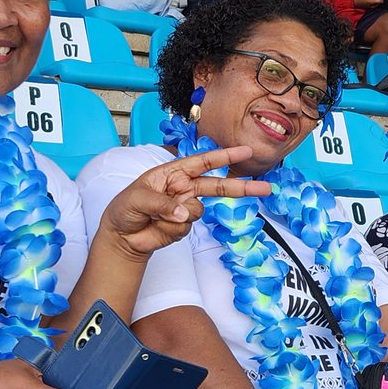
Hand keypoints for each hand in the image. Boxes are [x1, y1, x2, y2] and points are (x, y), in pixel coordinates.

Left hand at [98, 146, 270, 258]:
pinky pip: (187, 227)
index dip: (225, 156)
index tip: (245, 152)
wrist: (122, 236)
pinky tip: (158, 227)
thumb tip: (182, 214)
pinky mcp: (184, 227)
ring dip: (178, 215)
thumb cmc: (125, 209)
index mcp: (173, 173)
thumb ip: (162, 203)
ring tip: (156, 216)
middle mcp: (183, 188)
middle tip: (265, 188)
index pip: (202, 162)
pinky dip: (172, 229)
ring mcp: (185, 208)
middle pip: (217, 186)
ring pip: (197, 211)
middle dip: (241, 187)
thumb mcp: (138, 199)